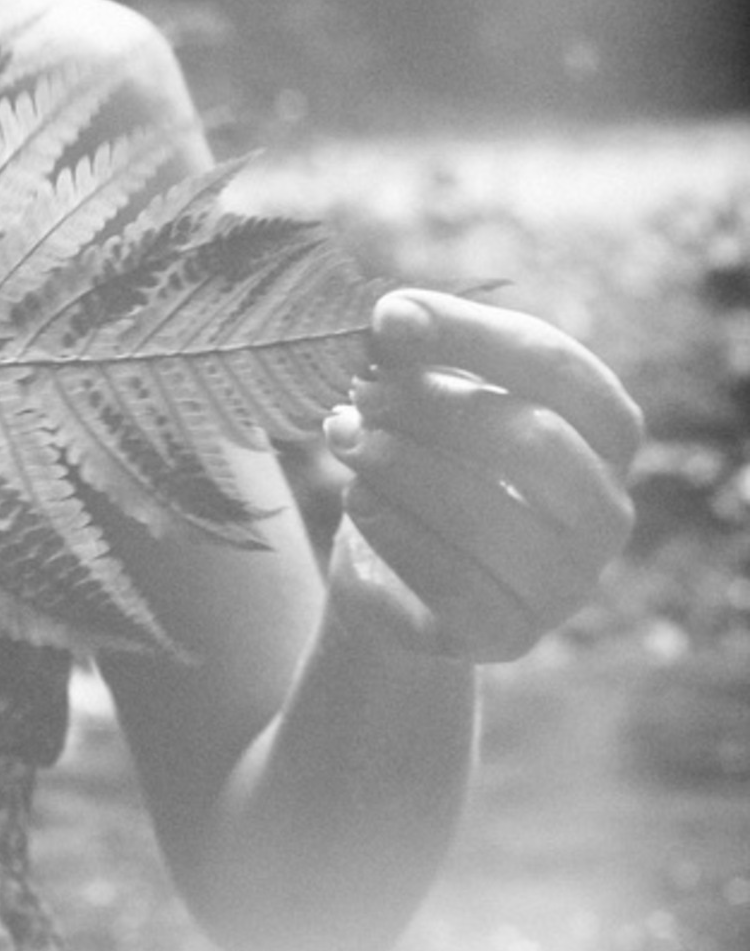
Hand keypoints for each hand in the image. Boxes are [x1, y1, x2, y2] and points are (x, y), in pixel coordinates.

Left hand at [321, 289, 641, 661]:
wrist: (392, 574)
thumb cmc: (422, 461)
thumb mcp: (424, 397)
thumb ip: (420, 355)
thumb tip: (393, 319)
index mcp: (603, 435)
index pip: (561, 371)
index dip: (474, 335)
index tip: (389, 317)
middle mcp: (605, 511)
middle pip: (533, 438)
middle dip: (433, 404)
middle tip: (361, 390)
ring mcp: (566, 582)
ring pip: (488, 512)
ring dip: (400, 464)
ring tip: (344, 438)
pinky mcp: (510, 633)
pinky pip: (454, 580)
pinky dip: (394, 528)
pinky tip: (357, 498)